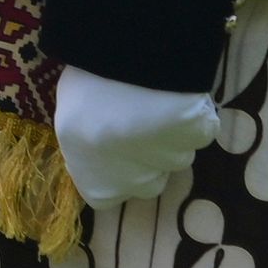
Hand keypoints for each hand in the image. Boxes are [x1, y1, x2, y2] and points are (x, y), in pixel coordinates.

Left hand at [51, 65, 219, 207]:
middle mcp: (139, 185)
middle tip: (129, 123)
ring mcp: (173, 162)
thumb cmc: (86, 96)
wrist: (130, 72)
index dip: (105, 172)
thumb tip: (93, 141)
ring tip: (149, 101)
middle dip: (139, 157)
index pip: (104, 195)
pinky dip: (187, 115)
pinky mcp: (199, 138)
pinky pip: (194, 129)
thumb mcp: (68, 119)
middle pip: (144, 180)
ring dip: (163, 135)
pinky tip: (173, 93)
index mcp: (100, 185)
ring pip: (172, 154)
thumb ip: (83, 142)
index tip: (102, 148)